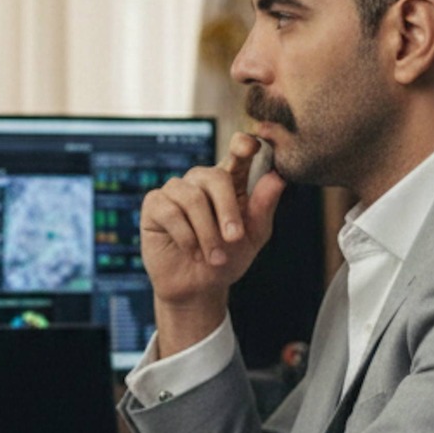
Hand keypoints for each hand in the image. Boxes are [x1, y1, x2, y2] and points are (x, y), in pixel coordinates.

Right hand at [141, 132, 286, 335]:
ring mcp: (176, 190)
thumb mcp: (254, 236)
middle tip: (234, 239)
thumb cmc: (228, 258)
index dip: (243, 144)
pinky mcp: (155, 205)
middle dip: (227, 210)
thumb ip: (264, 207)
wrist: (199, 288)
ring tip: (215, 258)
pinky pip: (170, 212)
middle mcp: (202, 181)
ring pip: (192, 198)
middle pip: (215, 177)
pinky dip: (186, 236)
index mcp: (230, 181)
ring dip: (207, 232)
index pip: (237, 151)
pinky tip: (193, 252)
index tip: (252, 146)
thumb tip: (278, 178)